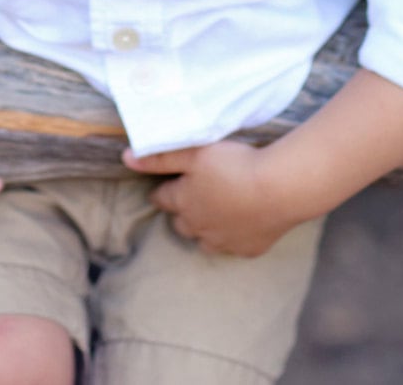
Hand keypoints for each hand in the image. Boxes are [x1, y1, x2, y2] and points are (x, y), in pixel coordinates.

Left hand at [123, 139, 300, 257]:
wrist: (278, 188)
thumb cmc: (233, 164)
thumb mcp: (194, 152)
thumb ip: (160, 156)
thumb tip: (125, 157)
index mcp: (184, 201)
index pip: (163, 199)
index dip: (162, 191)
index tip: (165, 186)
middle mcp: (199, 226)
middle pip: (181, 223)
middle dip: (182, 212)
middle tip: (192, 198)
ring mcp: (224, 241)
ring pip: (205, 239)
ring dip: (206, 228)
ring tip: (216, 213)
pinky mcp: (248, 249)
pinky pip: (234, 246)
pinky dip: (234, 236)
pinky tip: (243, 224)